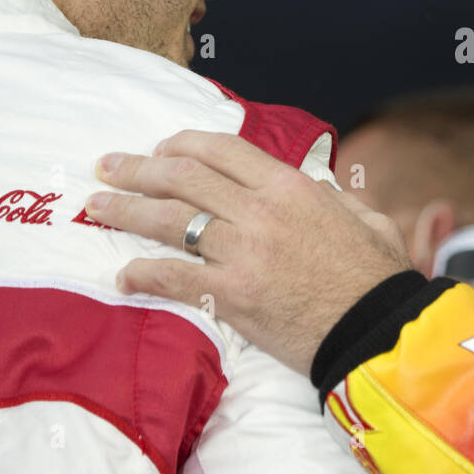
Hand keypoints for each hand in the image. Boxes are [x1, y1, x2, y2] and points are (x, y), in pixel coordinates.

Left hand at [83, 130, 411, 373]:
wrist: (373, 329)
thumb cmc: (376, 276)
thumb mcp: (367, 219)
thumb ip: (336, 200)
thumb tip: (320, 193)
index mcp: (291, 187)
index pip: (221, 150)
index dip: (182, 144)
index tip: (159, 148)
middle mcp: (260, 211)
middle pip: (183, 177)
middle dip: (138, 170)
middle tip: (107, 168)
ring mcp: (241, 252)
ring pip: (169, 220)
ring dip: (125, 211)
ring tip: (97, 207)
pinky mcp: (230, 294)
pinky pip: (173, 277)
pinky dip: (143, 274)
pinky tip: (124, 275)